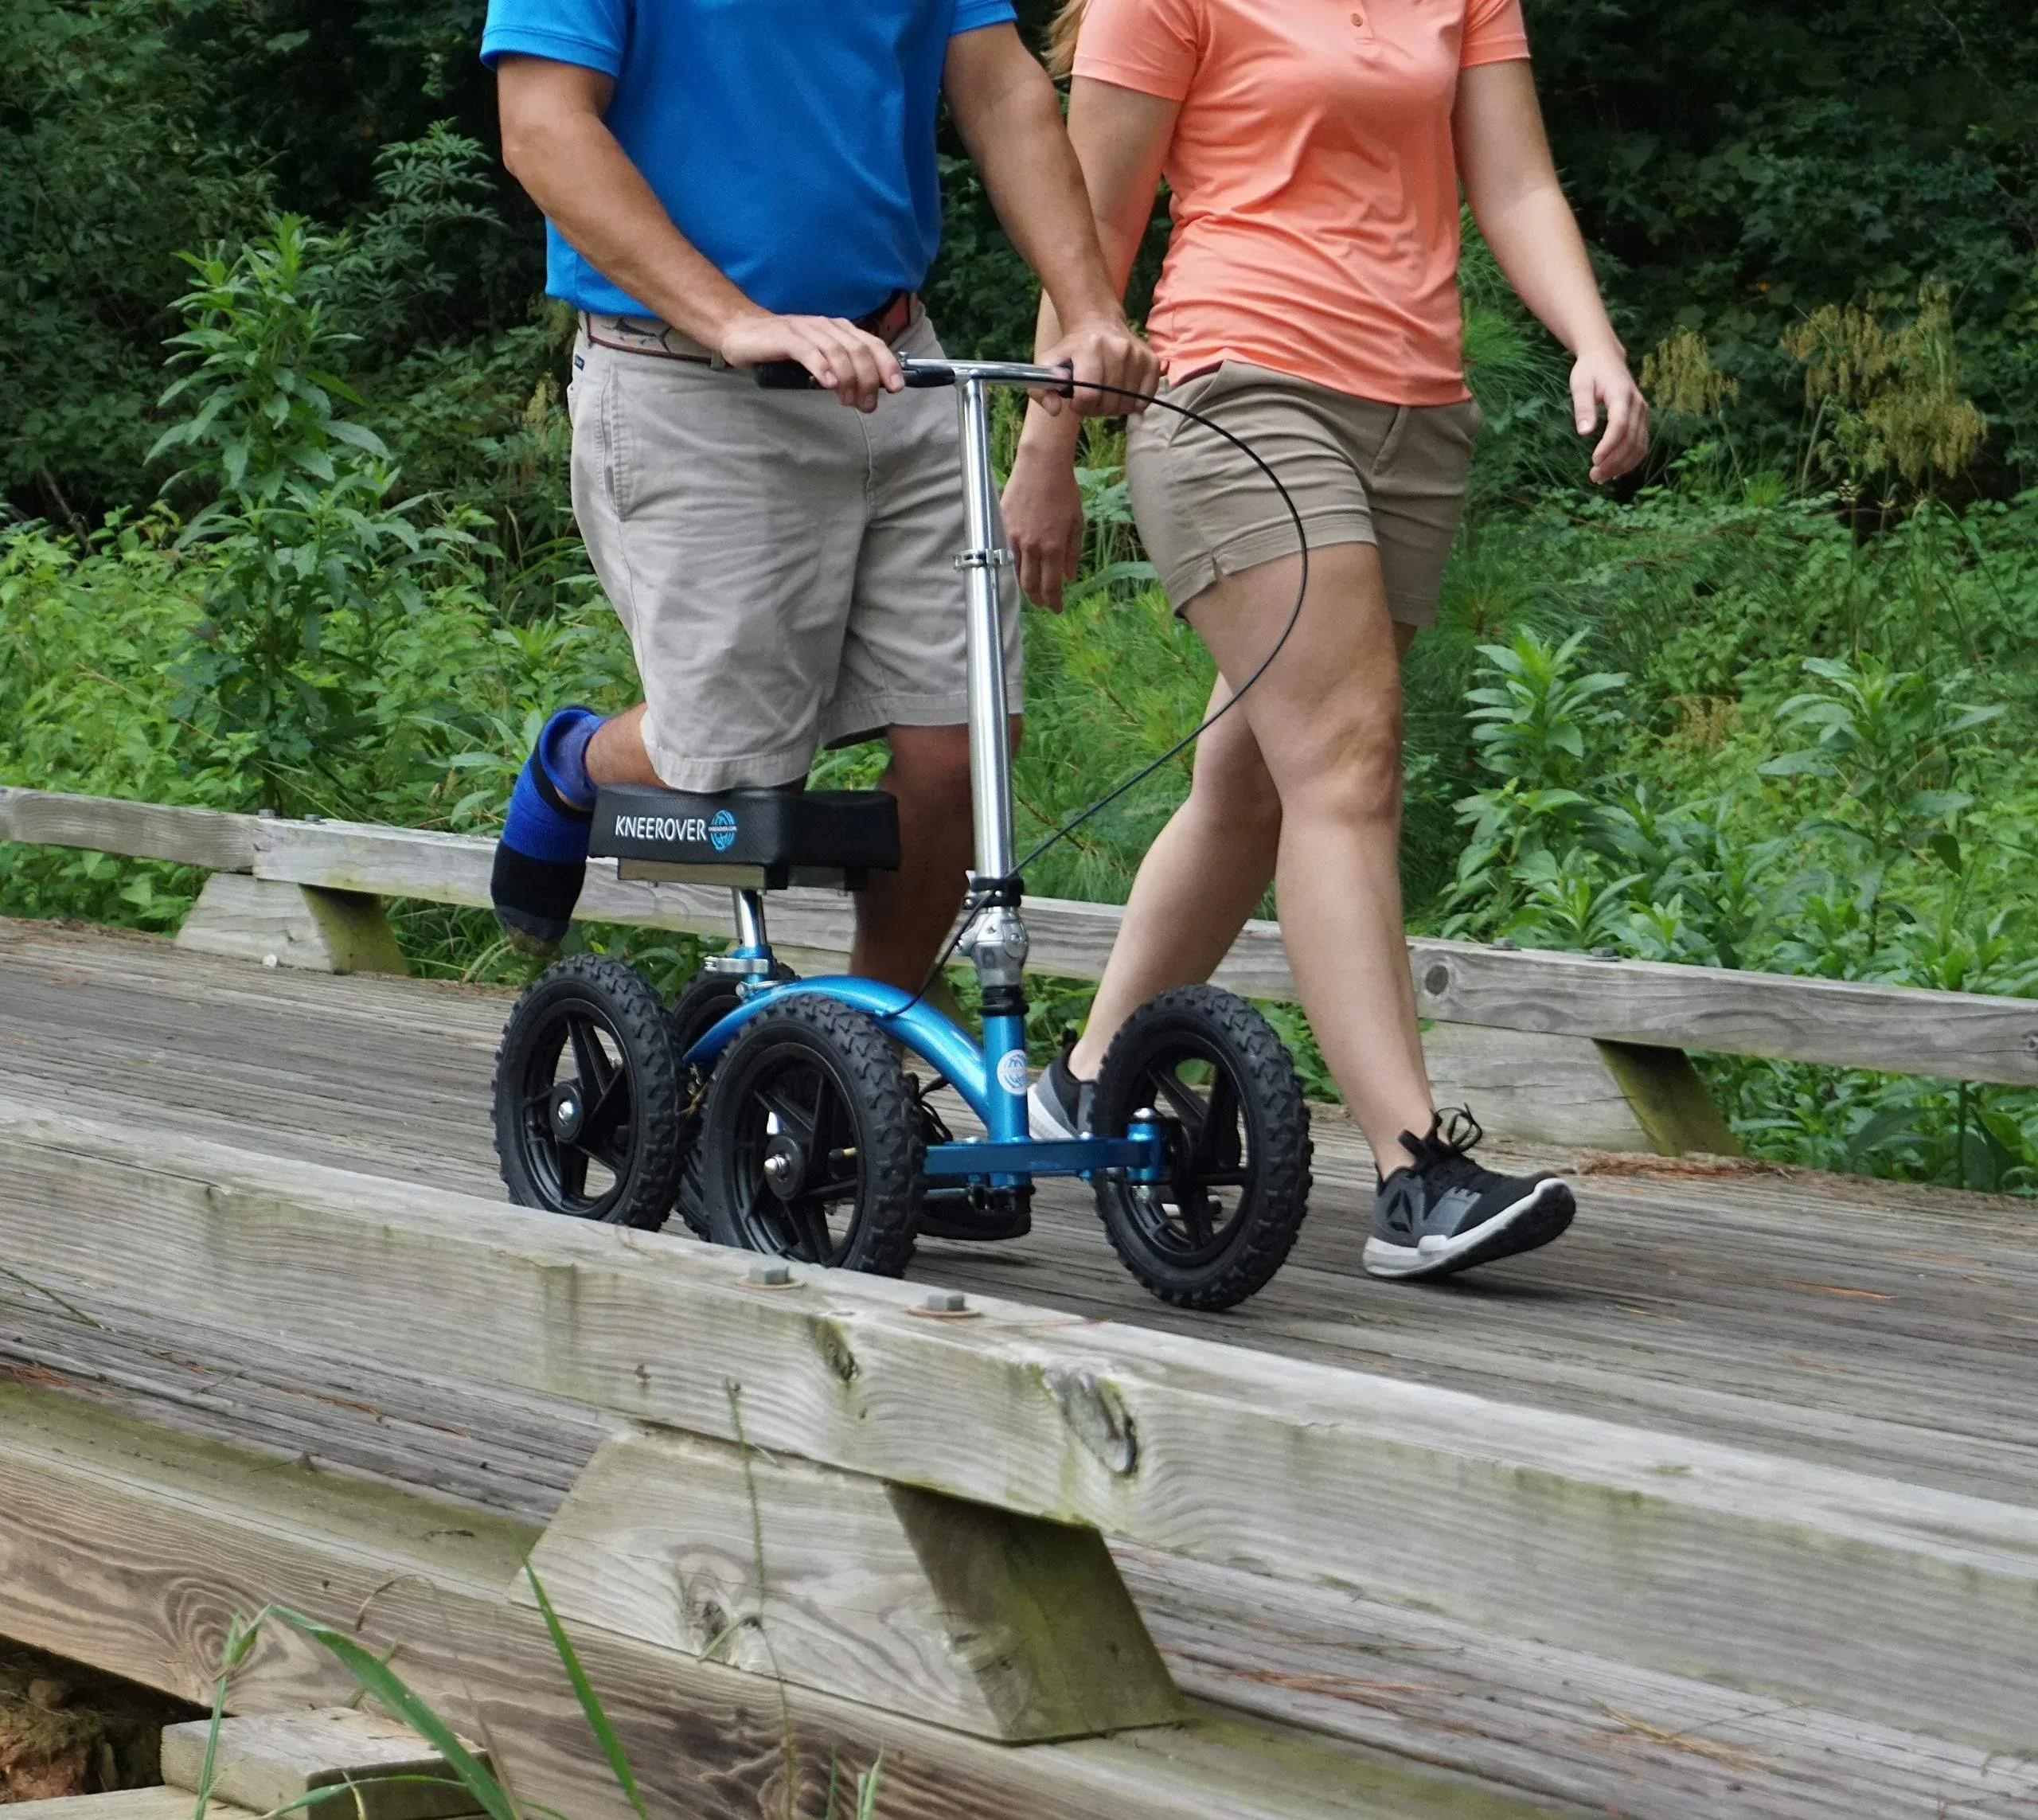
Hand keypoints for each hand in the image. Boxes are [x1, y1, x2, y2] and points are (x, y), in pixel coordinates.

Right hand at [717, 311, 903, 410]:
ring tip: (848, 400)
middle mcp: (826, 327)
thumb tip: (870, 390)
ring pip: (838, 352)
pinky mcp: (786, 337)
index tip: (896, 387)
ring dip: (848, 379)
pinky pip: (808, 351)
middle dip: (869, 380)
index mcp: (838, 330)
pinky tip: (828, 384)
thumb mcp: (819, 356)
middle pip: (859, 351)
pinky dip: (821, 368)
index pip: (871, 343)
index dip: (887, 364)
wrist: (742, 332)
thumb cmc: (783, 348)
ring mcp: (806, 330)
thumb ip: (842, 367)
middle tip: (867, 405)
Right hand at [1002, 442, 1085, 611]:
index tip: (1056, 609)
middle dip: (1037, 599)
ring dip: (1024, 586)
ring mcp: (1014, 537)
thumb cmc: (1064, 491)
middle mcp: (1032, 546)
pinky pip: (1007, 553)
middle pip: (1030, 585)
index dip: (1053, 601)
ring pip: (1016, 572)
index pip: (1051, 586)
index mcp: (1053, 547)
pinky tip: (1020, 569)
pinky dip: (1014, 566)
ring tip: (1032, 591)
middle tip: (1043, 605)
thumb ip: (1072, 553)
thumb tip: (1069, 577)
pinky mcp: (1003, 526)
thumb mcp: (1077, 522)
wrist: (1041, 465)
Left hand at [1036, 312, 1159, 418]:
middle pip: (1109, 403)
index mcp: (1091, 347)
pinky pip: (1144, 399)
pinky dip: (1132, 403)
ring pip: (1127, 404)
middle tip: (1091, 398)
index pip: (1089, 396)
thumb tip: (1054, 410)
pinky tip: (1122, 391)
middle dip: (1096, 408)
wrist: (1098, 324)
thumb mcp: (1049, 365)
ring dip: (1114, 407)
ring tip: (1105, 393)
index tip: (1077, 401)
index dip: (1081, 407)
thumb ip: (1042, 390)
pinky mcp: (1152, 362)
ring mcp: (1138, 355)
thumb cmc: (1072, 350)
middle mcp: (1119, 348)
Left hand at [1571, 344, 1649, 482]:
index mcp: (1622, 395)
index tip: (1594, 461)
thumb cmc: (1589, 370)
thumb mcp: (1580, 385)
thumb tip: (1584, 432)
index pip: (1620, 425)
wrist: (1606, 357)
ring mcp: (1643, 412)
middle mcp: (1637, 404)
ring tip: (1601, 478)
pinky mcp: (1642, 419)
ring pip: (1639, 445)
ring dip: (1622, 465)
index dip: (1609, 446)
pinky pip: (1641, 444)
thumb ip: (1583, 408)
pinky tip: (1615, 472)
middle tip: (1594, 476)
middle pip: (1631, 439)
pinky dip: (1631, 461)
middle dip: (1614, 461)